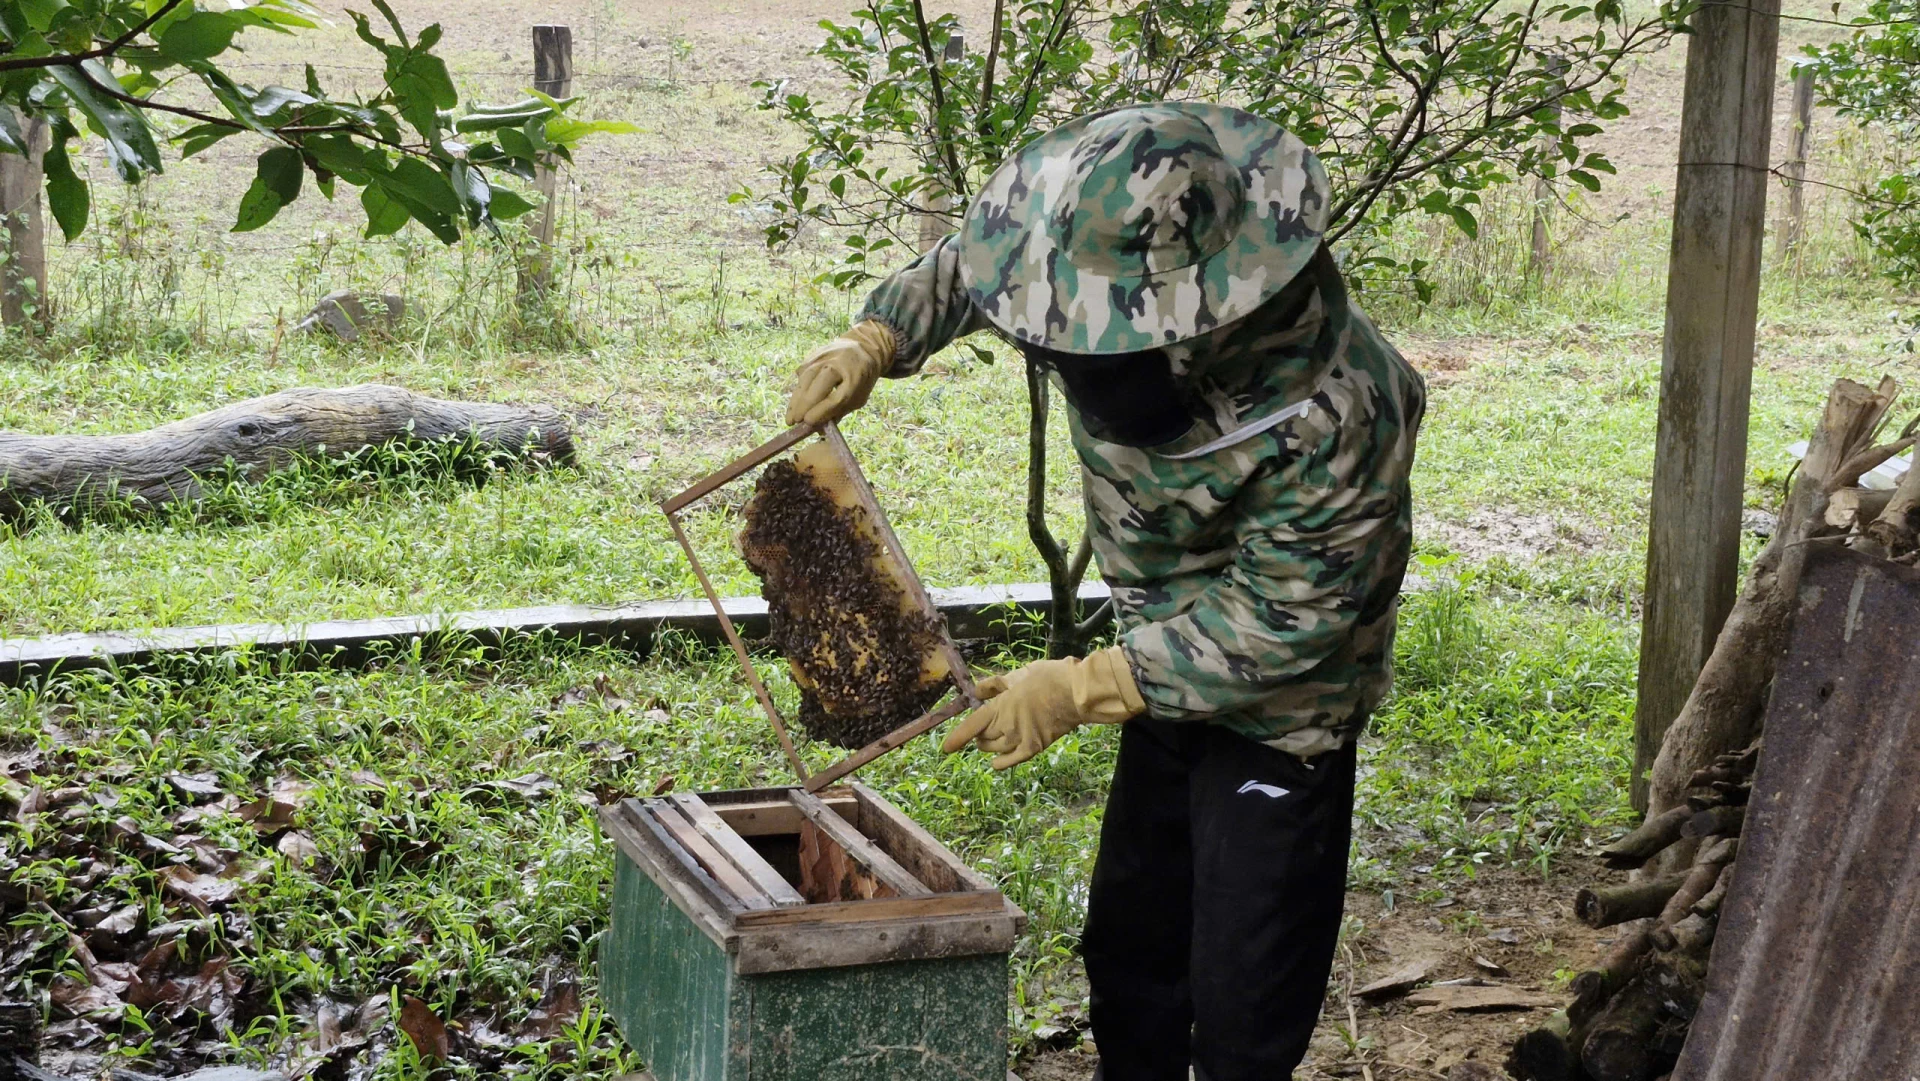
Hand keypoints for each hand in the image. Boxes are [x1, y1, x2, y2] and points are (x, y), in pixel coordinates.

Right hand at [786, 320, 896, 425]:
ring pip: (805, 379)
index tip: (808, 422)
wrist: (861, 349)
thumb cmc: (860, 379)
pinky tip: (794, 405)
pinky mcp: (812, 356)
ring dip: (795, 400)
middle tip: (795, 422)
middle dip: (804, 405)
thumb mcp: (858, 398)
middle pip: (817, 385)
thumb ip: (839, 411)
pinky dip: (797, 391)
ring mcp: (823, 357)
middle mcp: (838, 364)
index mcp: (855, 377)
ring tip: (790, 418)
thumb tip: (818, 428)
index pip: (836, 397)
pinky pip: (802, 375)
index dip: (821, 410)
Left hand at [941, 647, 1145, 768]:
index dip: (958, 737)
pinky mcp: (1035, 748)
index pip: (973, 725)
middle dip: (978, 735)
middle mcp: (1008, 727)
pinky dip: (1001, 763)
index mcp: (1001, 707)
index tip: (946, 748)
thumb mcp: (1018, 675)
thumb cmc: (1048, 678)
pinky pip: (1012, 761)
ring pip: (995, 749)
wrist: (1076, 692)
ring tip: (988, 741)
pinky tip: (996, 763)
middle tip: (980, 730)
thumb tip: (977, 690)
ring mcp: (1021, 739)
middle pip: (983, 738)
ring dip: (988, 746)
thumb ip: (995, 684)